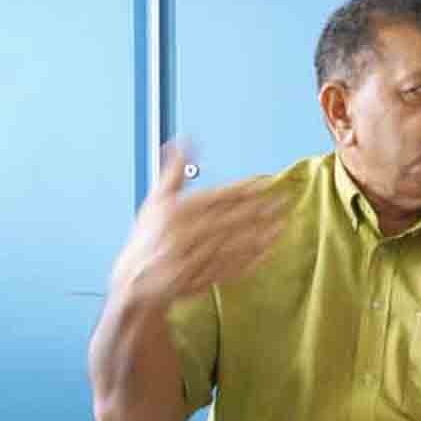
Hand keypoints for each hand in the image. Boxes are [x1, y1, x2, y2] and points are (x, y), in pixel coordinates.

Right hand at [110, 144, 284, 303]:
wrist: (135, 281)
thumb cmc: (148, 237)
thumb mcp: (156, 200)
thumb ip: (175, 171)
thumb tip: (185, 140)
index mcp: (177, 213)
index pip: (218, 197)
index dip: (244, 189)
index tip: (267, 182)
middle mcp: (186, 235)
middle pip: (230, 219)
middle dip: (261, 209)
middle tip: (286, 200)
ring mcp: (195, 259)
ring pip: (233, 243)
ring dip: (261, 233)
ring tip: (283, 223)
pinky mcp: (202, 278)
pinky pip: (231, 267)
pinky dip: (252, 259)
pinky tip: (269, 251)